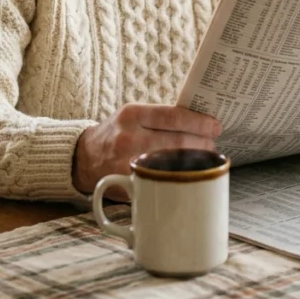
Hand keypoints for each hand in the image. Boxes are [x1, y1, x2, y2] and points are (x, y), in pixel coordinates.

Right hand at [72, 103, 220, 194]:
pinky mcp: (129, 183)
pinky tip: (185, 175)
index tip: (215, 126)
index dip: (198, 122)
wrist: (84, 157)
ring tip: (203, 158)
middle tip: (212, 145)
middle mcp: (129, 137)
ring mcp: (128, 163)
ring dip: (194, 162)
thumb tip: (200, 123)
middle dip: (202, 145)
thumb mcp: (133, 116)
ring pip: (173, 164)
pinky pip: (160, 180)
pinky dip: (177, 178)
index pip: (173, 116)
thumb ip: (160, 119)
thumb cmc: (118, 133)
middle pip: (178, 142)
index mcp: (133, 114)